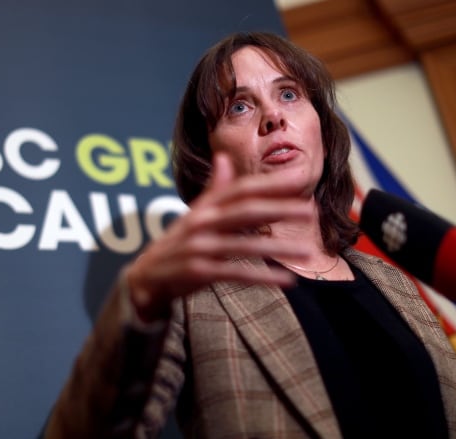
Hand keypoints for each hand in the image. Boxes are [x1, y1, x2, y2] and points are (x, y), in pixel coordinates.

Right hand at [126, 152, 313, 320]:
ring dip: (278, 248)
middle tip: (310, 211)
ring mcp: (198, 247)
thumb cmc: (176, 244)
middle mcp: (201, 222)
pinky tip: (287, 281)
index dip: (270, 184)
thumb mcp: (194, 215)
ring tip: (307, 253)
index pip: (241, 189)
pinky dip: (262, 277)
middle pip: (245, 211)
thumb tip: (224, 158)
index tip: (299, 179)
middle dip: (280, 209)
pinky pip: (235, 273)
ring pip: (245, 245)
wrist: (144, 277)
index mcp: (205, 207)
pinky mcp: (197, 272)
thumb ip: (213, 189)